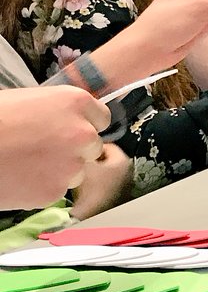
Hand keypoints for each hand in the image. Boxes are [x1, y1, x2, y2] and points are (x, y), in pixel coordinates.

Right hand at [0, 87, 109, 208]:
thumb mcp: (31, 100)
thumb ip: (58, 111)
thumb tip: (66, 120)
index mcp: (76, 103)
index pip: (101, 117)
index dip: (85, 125)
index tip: (71, 130)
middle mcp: (82, 133)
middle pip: (93, 146)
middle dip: (75, 149)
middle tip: (46, 150)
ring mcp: (72, 165)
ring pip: (77, 171)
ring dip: (60, 170)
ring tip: (29, 164)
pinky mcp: (55, 191)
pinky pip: (57, 189)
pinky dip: (43, 187)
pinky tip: (22, 178)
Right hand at [69, 144, 133, 220]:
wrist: (92, 216)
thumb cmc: (91, 187)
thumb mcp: (85, 164)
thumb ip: (85, 151)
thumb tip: (81, 145)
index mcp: (123, 160)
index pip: (108, 145)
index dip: (92, 146)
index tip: (81, 151)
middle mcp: (128, 172)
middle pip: (107, 159)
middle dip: (93, 159)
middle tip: (80, 163)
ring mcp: (124, 185)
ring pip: (105, 172)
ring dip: (94, 172)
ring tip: (80, 175)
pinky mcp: (117, 196)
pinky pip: (104, 183)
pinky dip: (95, 183)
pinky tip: (85, 188)